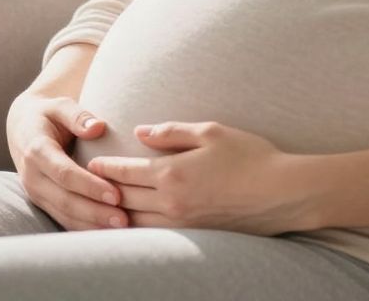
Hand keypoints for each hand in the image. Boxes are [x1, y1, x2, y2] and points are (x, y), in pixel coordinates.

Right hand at [5, 91, 130, 230]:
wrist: (22, 128)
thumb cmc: (48, 115)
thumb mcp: (59, 105)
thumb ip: (77, 115)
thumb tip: (97, 127)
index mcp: (36, 151)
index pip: (64, 174)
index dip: (90, 186)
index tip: (116, 195)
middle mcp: (32, 176)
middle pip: (65, 200)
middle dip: (95, 212)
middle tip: (124, 218)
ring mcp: (35, 193)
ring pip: (63, 215)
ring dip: (91, 224)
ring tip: (121, 228)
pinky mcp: (42, 202)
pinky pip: (63, 219)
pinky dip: (84, 228)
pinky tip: (106, 231)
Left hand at [83, 120, 311, 235]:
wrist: (283, 193)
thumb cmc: (250, 156)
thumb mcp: (211, 132)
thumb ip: (171, 132)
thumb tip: (140, 132)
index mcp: (172, 173)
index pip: (126, 172)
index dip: (105, 167)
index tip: (91, 163)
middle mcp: (172, 203)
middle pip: (125, 200)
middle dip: (104, 192)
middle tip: (86, 185)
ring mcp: (183, 224)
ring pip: (137, 223)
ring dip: (117, 216)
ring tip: (101, 208)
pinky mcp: (196, 237)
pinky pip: (156, 236)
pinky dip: (139, 230)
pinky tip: (133, 225)